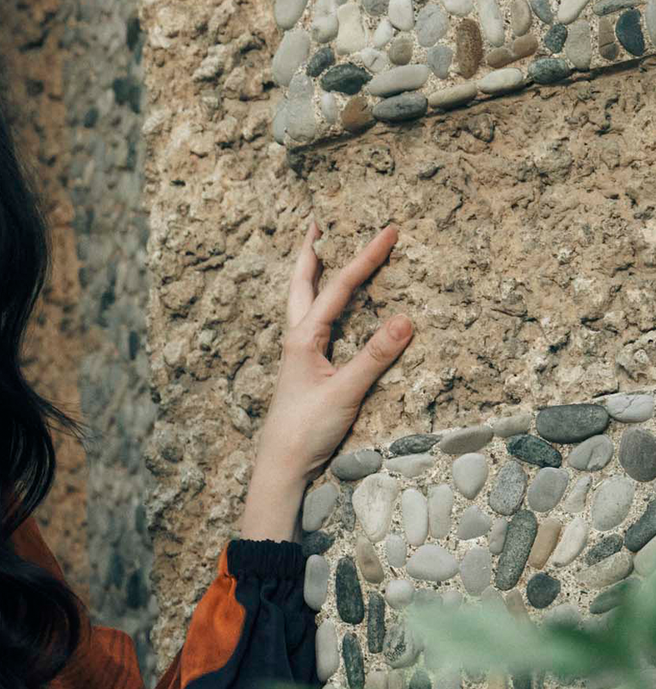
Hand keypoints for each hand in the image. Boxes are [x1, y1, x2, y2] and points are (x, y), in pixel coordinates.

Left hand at [239, 220, 414, 535]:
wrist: (281, 466)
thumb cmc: (307, 430)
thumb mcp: (346, 392)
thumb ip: (375, 356)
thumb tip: (407, 320)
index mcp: (303, 337)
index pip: (339, 287)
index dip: (366, 257)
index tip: (389, 231)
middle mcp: (296, 339)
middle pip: (302, 282)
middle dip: (311, 251)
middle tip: (317, 222)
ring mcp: (297, 354)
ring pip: (301, 301)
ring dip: (311, 273)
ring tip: (320, 251)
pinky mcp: (303, 370)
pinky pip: (311, 323)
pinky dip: (318, 302)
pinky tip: (325, 309)